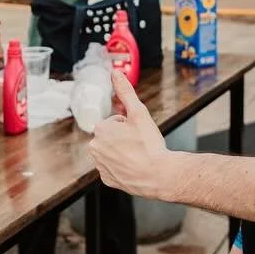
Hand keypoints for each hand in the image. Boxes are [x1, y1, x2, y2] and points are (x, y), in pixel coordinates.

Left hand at [88, 71, 170, 198]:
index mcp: (100, 130)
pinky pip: (114, 170)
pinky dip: (123, 168)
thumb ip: (125, 92)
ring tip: (138, 156)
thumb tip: (115, 73)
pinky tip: (134, 168)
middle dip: (124, 138)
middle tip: (140, 145)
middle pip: (112, 137)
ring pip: (112, 153)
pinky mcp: (107, 180)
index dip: (129, 126)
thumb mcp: (139, 113)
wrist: (159, 175)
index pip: (115, 122)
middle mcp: (95, 148)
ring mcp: (100, 166)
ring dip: (123, 152)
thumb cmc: (149, 144)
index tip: (139, 134)